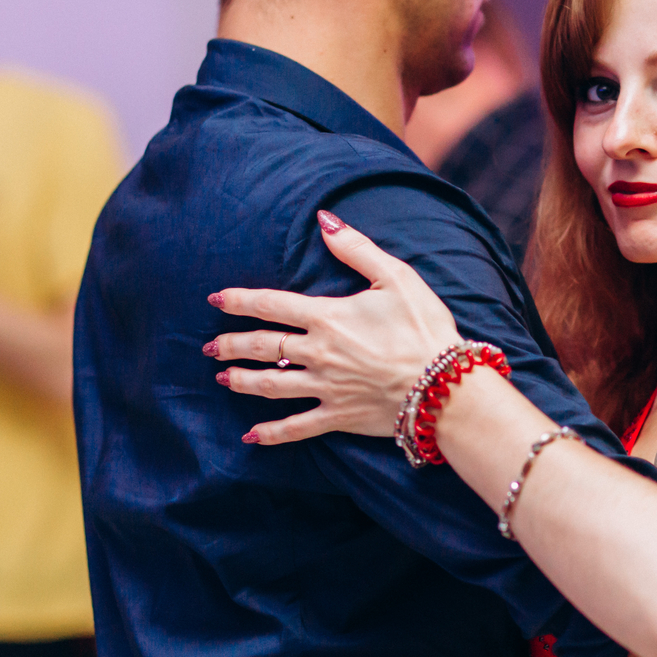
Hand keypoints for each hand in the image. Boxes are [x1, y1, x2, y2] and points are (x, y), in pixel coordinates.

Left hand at [206, 211, 461, 444]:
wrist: (446, 385)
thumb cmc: (425, 328)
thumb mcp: (397, 278)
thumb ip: (357, 249)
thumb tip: (325, 221)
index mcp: (328, 317)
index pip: (271, 305)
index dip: (239, 301)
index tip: (215, 300)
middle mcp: (318, 353)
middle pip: (261, 347)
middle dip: (231, 345)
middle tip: (211, 346)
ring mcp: (325, 387)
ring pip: (269, 385)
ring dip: (242, 381)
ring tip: (223, 378)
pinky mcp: (338, 416)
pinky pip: (296, 427)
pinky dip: (271, 433)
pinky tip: (251, 435)